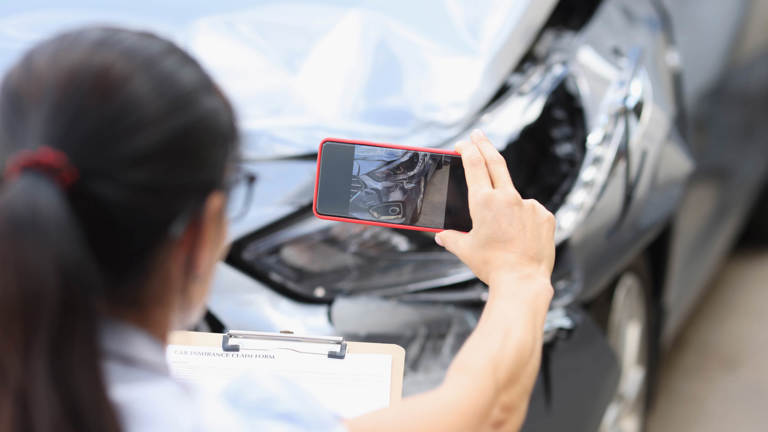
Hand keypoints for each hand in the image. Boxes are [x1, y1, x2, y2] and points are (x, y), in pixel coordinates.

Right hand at [435, 130, 555, 287]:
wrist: (522, 281)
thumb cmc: (492, 266)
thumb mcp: (465, 251)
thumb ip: (451, 239)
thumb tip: (441, 236)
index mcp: (483, 202)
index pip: (474, 164)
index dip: (468, 149)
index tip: (464, 143)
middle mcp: (507, 197)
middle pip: (495, 162)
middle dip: (485, 145)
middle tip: (479, 135)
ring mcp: (529, 205)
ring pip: (514, 197)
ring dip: (506, 207)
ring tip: (504, 234)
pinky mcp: (545, 216)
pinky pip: (530, 212)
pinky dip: (523, 220)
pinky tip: (520, 238)